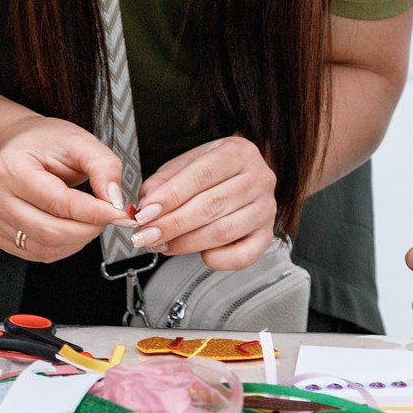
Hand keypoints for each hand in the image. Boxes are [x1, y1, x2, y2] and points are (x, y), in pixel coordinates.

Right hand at [0, 117, 127, 261]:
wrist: (17, 146)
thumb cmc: (45, 142)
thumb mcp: (80, 142)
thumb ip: (103, 167)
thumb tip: (115, 201)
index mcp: (12, 168)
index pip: (58, 202)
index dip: (94, 212)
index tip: (120, 213)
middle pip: (51, 231)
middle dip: (89, 229)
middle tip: (108, 216)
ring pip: (46, 247)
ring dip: (78, 240)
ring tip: (89, 219)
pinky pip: (39, 253)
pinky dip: (64, 246)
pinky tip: (71, 227)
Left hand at [134, 137, 278, 269]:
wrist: (242, 178)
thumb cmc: (212, 171)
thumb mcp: (185, 165)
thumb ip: (163, 182)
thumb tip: (147, 206)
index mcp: (237, 152)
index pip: (201, 175)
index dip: (170, 197)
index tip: (146, 213)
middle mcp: (258, 179)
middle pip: (211, 206)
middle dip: (173, 224)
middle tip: (147, 235)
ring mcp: (266, 209)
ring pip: (223, 232)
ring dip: (187, 243)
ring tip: (163, 244)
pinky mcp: (267, 235)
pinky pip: (243, 256)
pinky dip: (218, 260)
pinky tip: (200, 253)